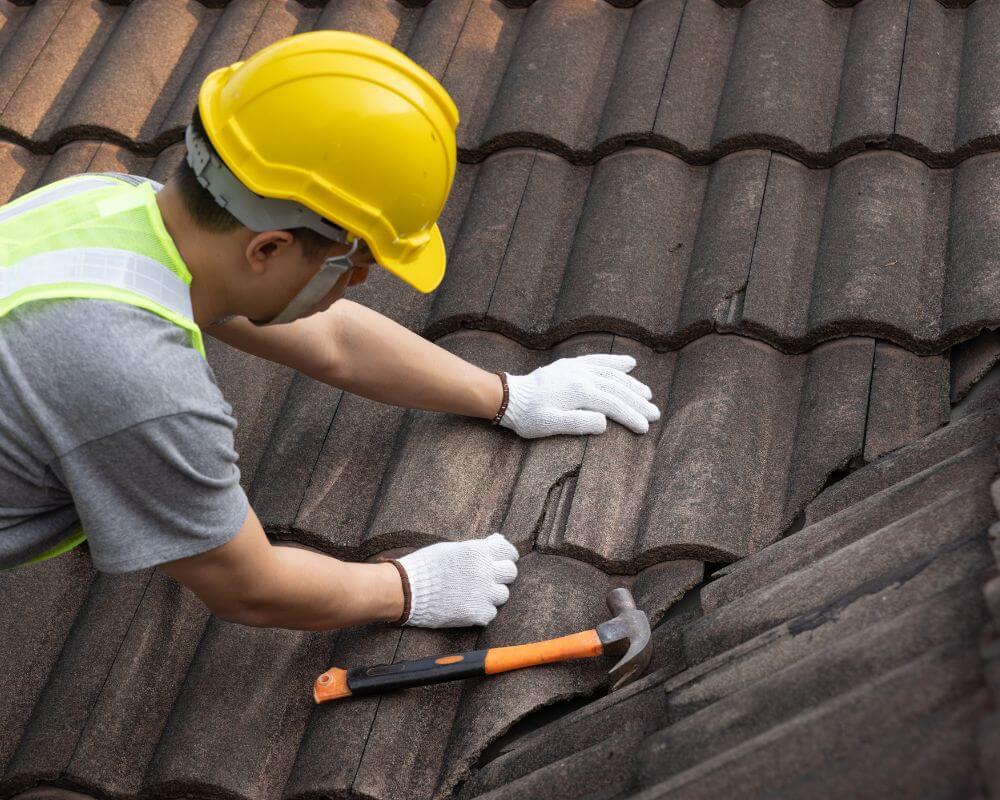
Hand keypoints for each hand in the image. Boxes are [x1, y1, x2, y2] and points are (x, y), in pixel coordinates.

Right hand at [395, 533, 518, 627]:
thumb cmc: (426, 566)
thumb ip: (477, 547)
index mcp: (479, 552)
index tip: (503, 560)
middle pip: (510, 573)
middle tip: (489, 578)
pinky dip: (482, 611)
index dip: (507, 556)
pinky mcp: (477, 613)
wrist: (407, 590)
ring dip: (492, 594)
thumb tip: (497, 540)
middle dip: (501, 575)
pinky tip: (468, 606)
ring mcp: (483, 594)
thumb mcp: (452, 549)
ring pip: (503, 595)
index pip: (508, 552)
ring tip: (475, 593)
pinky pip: (490, 613)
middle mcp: (485, 571)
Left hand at [499, 353, 659, 438]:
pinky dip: (615, 362)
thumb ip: (577, 423)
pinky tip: (630, 363)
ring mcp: (577, 368)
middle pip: (617, 388)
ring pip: (612, 374)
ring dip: (632, 384)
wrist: (509, 397)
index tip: (645, 428)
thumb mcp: (550, 425)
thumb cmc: (528, 416)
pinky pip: (598, 360)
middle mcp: (581, 375)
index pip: (613, 404)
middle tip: (655, 414)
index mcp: (579, 391)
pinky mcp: (571, 365)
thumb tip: (604, 422)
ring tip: (647, 394)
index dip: (631, 416)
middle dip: (638, 402)